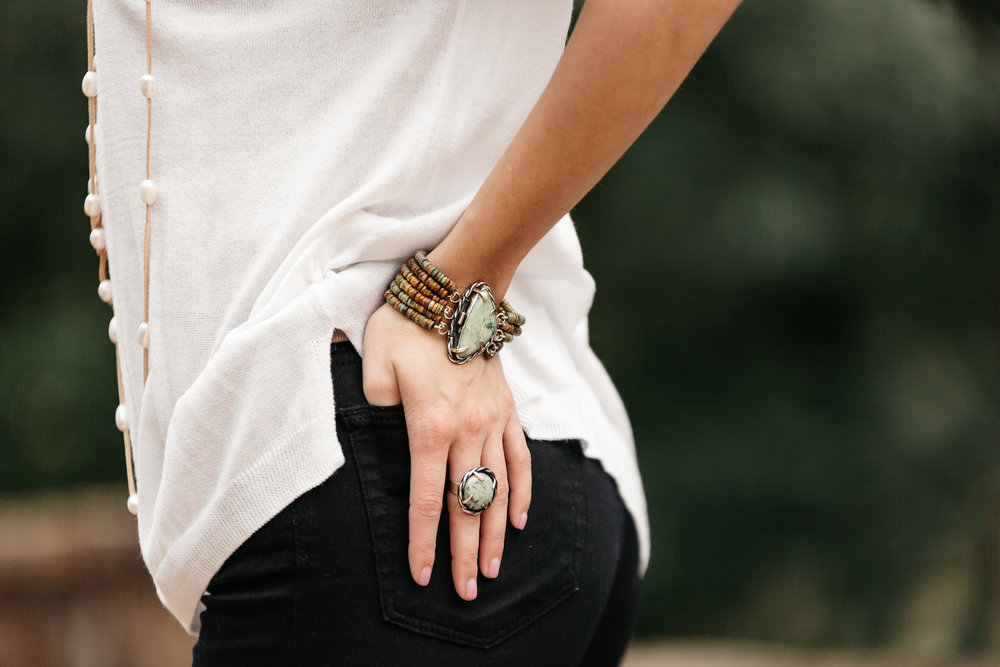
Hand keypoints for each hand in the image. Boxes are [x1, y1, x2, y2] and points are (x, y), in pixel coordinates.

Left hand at [361, 302, 531, 600]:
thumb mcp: (374, 366)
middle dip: (465, 553)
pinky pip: (519, 457)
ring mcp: (492, 421)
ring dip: (494, 532)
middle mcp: (467, 431)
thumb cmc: (406, 328)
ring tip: (493, 569)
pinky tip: (519, 519)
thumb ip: (376, 412)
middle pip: (468, 504)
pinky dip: (522, 491)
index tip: (423, 576)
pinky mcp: (508, 408)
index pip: (427, 500)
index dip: (424, 542)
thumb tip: (383, 447)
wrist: (456, 291)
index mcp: (429, 426)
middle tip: (466, 592)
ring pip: (497, 488)